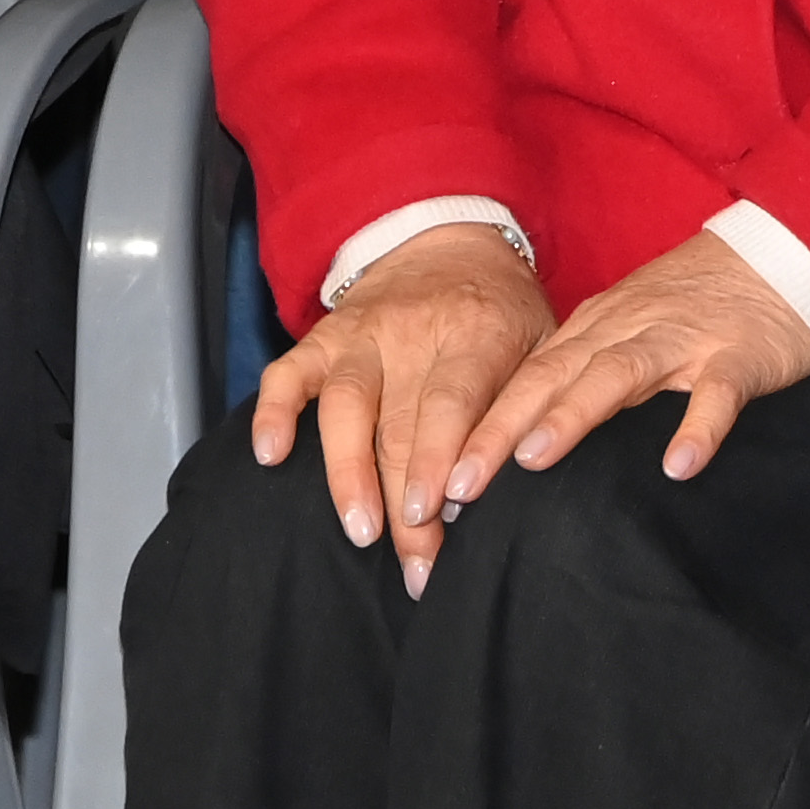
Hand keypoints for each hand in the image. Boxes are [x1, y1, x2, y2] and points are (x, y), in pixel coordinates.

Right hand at [249, 223, 550, 594]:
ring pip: (345, 405)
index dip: (442, 458)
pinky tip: (271, 456)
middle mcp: (413, 330)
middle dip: (406, 503)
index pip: (453, 400)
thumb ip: (528, 403)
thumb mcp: (539, 341)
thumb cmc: (501, 312)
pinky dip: (275, 412)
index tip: (440, 515)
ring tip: (361, 530)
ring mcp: (362, 334)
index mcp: (476, 331)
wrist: (448, 240)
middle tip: (417, 568)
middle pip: (402, 424)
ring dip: (348, 472)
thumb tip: (523, 478)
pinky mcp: (324, 337)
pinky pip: (288, 372)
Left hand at [452, 228, 809, 509]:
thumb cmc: (698, 306)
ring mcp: (683, 340)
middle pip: (553, 376)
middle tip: (457, 485)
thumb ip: (583, 374)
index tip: (435, 477)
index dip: (478, 424)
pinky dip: (697, 427)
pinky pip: (716, 395)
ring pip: (618, 374)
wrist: (782, 258)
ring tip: (534, 459)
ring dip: (574, 414)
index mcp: (597, 327)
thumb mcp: (628, 330)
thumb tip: (519, 442)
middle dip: (501, 429)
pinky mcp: (740, 357)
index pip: (524, 376)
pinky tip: (678, 466)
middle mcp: (628, 329)